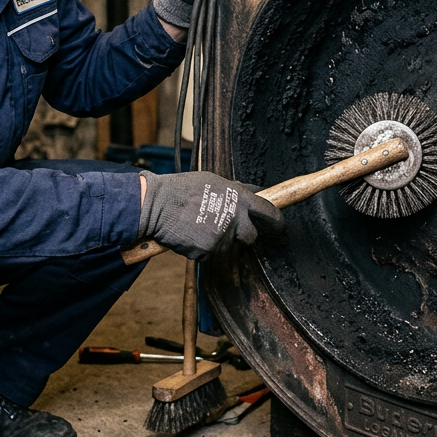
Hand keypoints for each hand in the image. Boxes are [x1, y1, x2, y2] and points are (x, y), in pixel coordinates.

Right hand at [137, 170, 281, 260]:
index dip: (276, 221)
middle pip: (250, 237)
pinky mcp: (207, 250)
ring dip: (215, 240)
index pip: (268, 210)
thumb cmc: (181, 189)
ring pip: (226, 246)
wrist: (156, 204)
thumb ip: (234, 191)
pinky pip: (208, 254)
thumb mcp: (213, 181)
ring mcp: (221, 236)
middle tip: (225, 230)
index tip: (280, 226)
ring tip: (196, 225)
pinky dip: (199, 249)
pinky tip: (188, 235)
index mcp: (238, 197)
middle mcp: (234, 217)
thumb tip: (250, 194)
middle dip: (242, 237)